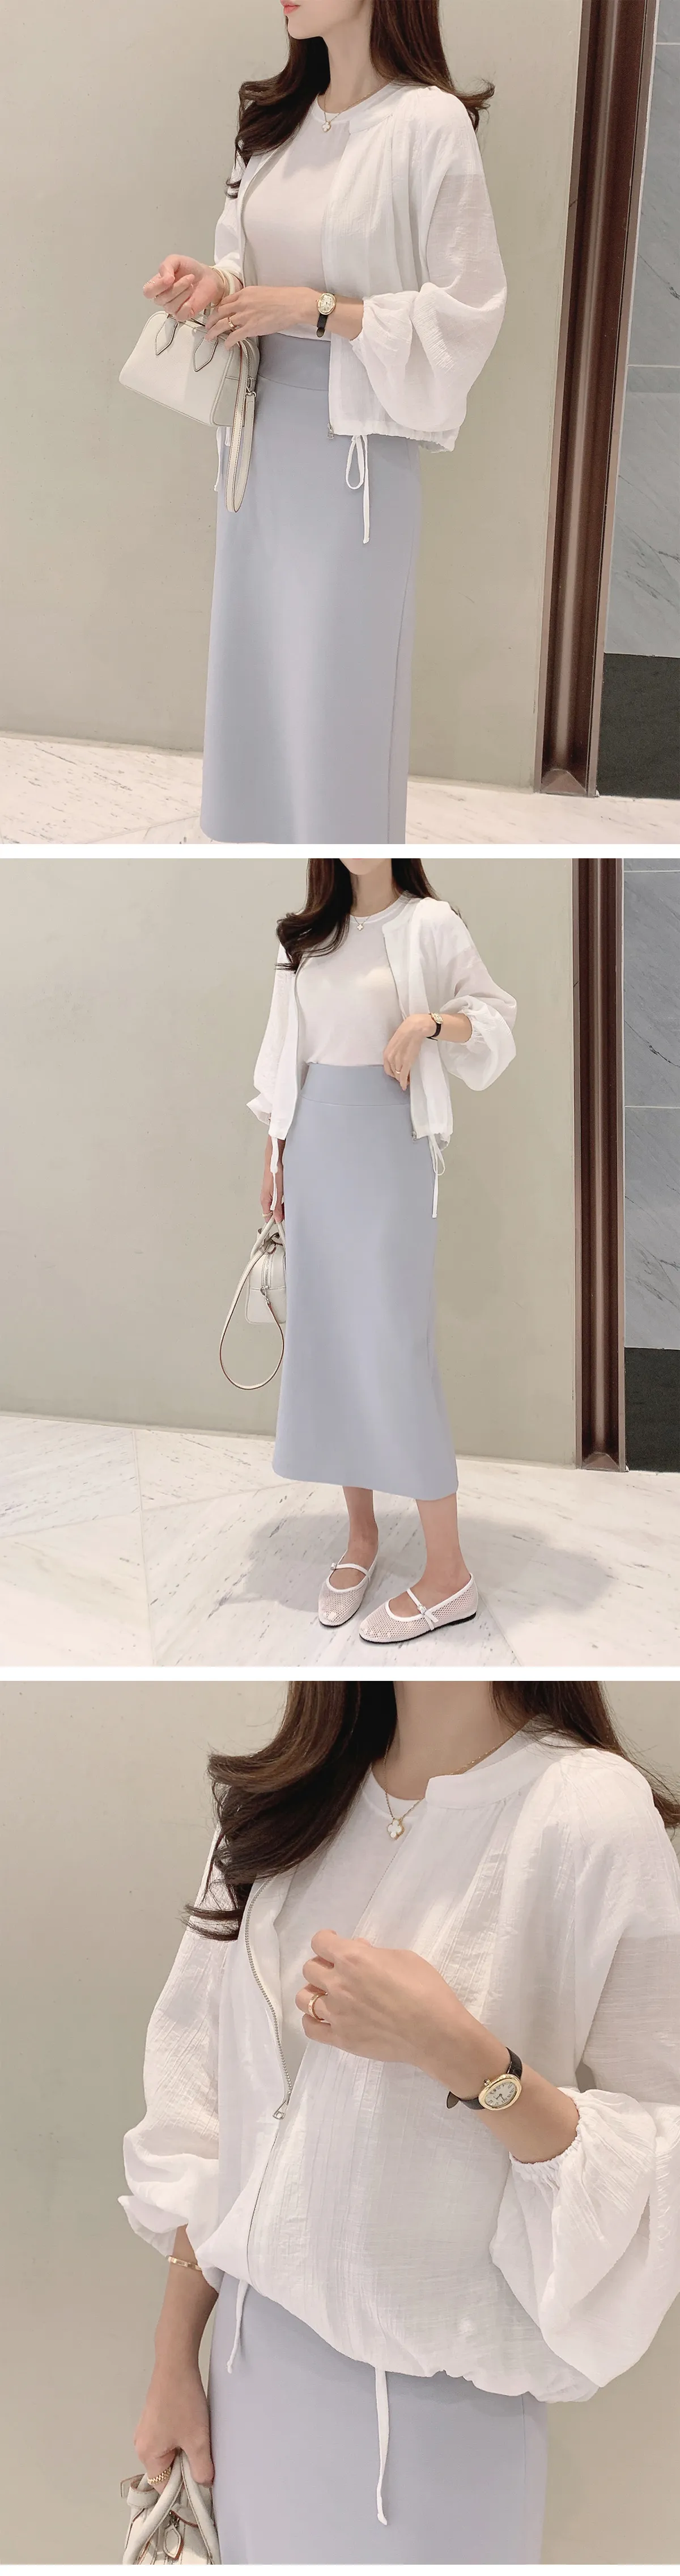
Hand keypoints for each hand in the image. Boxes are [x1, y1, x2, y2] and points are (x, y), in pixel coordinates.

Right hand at [134, 2353, 213, 2488]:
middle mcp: (141, 2444)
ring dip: (185, 2450)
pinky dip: (181, 2438)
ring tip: (198, 2436)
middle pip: (166, 2470)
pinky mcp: (153, 2417)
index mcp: (147, 2454)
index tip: (201, 2482)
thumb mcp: (197, 2440)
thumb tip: (204, 2485)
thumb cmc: (184, 2402)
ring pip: (169, 2453)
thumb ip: (202, 2468)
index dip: (184, 2489)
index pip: (164, 2488)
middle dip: (185, 2466)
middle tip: (202, 2454)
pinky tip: (192, 2425)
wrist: (176, 2363)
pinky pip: (168, 2439)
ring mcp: (146, 2429)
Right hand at [143, 256, 225, 318]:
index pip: (148, 291)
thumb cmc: (190, 269)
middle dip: (177, 287)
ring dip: (183, 294)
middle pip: (161, 299)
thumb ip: (166, 266)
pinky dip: (186, 306)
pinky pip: (179, 315)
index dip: (158, 286)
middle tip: (189, 278)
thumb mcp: (176, 260)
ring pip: (170, 307)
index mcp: (158, 284)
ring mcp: (172, 307)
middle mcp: (163, 297)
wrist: (207, 277)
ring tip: (191, 285)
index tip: (171, 278)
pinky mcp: (183, 314)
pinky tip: (191, 299)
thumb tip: (165, 279)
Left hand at [204, 283, 318, 341]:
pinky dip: (227, 341)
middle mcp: (242, 303)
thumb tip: (250, 307)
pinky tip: (226, 345)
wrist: (292, 304)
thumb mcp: (263, 292)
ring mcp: (245, 316)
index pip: (226, 301)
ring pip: (223, 324)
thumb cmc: (283, 298)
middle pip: (220, 312)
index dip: (218, 308)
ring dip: (214, 332)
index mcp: (245, 293)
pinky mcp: (250, 328)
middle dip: (211, 320)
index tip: (215, 314)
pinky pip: (234, 336)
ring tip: (209, 337)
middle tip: (207, 326)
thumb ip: (253, 299)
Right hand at [261, 1140, 283, 1220]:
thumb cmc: (274, 1172)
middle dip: (281, 1215)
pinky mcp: (276, 1188)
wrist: (275, 1159)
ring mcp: (271, 1193)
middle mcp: (267, 1197)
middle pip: (274, 1212)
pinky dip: (285, 1201)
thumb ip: (276, 1206)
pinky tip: (290, 1199)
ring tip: (291, 1207)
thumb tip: (277, 1218)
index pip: (268, 1217)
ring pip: (278, 1205)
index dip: (275, 1222)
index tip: (282, 1227)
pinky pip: (280, 1199)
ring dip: (284, 1207)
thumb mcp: (277, 1192)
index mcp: (264, 1200)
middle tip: (290, 1216)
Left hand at [296, 1929, 496, 2091]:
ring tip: (329, 1995)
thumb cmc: (425, 1989)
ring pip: (304, 1999)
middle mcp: (337, 1984)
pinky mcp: (340, 2038)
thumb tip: (359, 1951)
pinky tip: (324, 2017)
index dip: (327, 1940)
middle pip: (309, 1969)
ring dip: (314, 1992)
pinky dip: (312, 2020)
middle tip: (338, 1971)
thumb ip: (374, 1953)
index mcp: (352, 1959)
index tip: (334, 1944)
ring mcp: (336, 2014)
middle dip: (322, 1965)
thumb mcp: (402, 1957)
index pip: (319, 1942)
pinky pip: (310, 2028)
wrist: (435, 2032)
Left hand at [383, 1014, 435, 1088]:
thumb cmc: (406, 1033)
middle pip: (393, 1073)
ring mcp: (398, 1061)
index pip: (387, 1068)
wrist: (414, 1029)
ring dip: (402, 1079)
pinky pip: (404, 1076)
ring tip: (407, 1080)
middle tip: (403, 1078)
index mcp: (386, 1053)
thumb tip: (398, 1059)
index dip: (392, 1073)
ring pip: (399, 1075)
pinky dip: (404, 1082)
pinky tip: (405, 1085)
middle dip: (398, 1077)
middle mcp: (390, 1058)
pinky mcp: (406, 1063)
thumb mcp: (395, 1043)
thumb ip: (394, 1052)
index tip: (396, 1075)